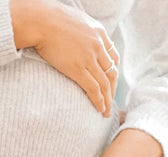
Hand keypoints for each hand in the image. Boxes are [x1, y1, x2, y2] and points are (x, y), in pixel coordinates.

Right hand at [9, 0, 118, 115]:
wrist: (36, 19)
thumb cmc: (48, 17)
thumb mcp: (76, 19)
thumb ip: (86, 32)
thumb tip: (86, 40)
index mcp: (99, 32)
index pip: (113, 57)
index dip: (114, 72)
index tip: (111, 82)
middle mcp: (98, 45)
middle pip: (112, 73)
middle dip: (113, 90)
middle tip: (110, 101)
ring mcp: (89, 58)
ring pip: (105, 84)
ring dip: (108, 100)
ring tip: (106, 111)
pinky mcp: (78, 68)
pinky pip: (94, 89)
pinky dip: (99, 101)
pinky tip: (100, 109)